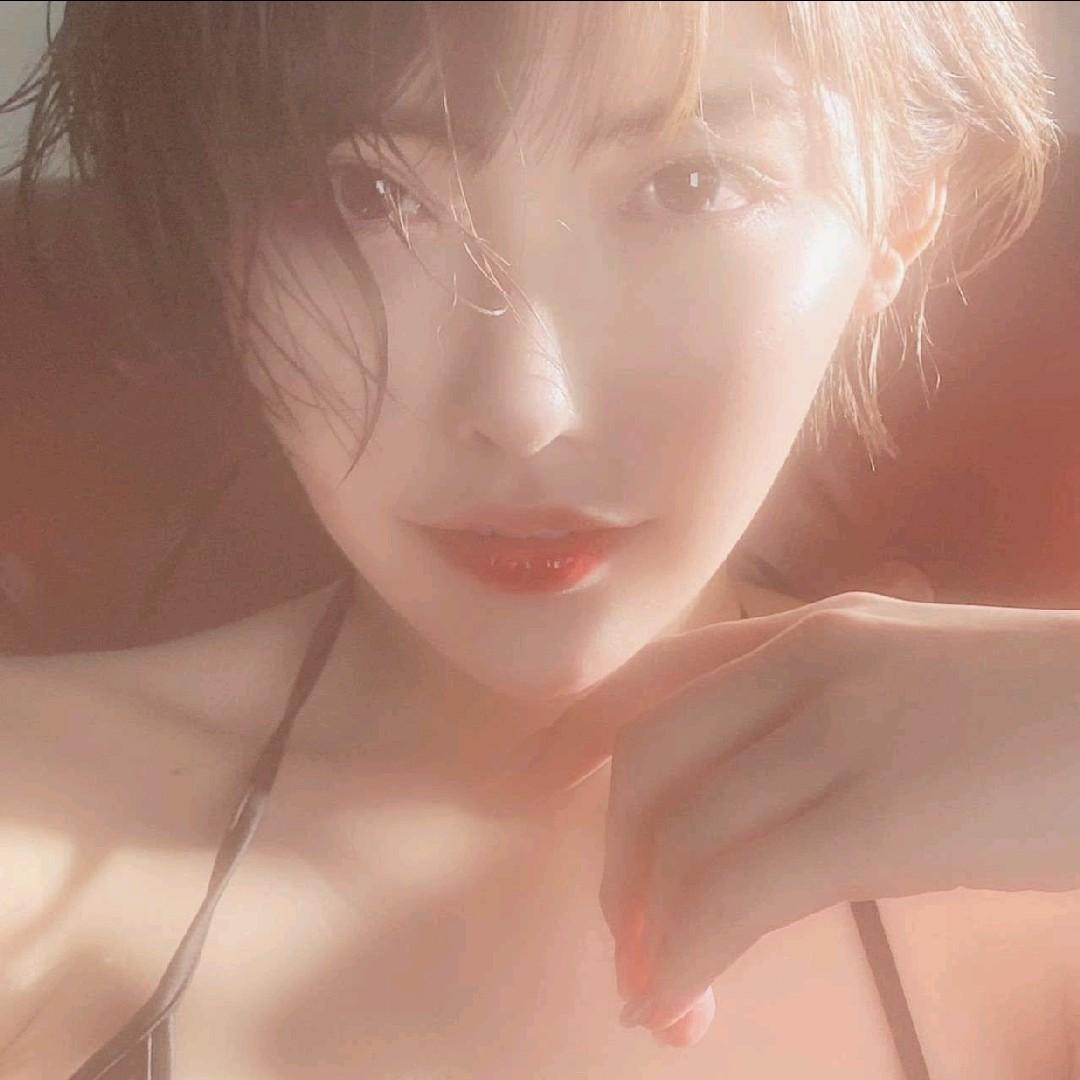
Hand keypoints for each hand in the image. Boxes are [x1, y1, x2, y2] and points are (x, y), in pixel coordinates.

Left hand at [503, 593, 1079, 1046]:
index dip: (572, 736)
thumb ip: (824, 726)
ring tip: (659, 997)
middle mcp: (807, 662)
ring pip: (679, 833)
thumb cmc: (1050, 719)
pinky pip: (732, 890)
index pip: (652, 676)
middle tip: (629, 940)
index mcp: (815, 630)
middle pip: (647, 761)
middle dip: (616, 860)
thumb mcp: (916, 691)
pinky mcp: (881, 811)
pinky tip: (689, 1001)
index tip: (530, 792)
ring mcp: (841, 729)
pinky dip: (685, 954)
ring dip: (646, 929)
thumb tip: (752, 816)